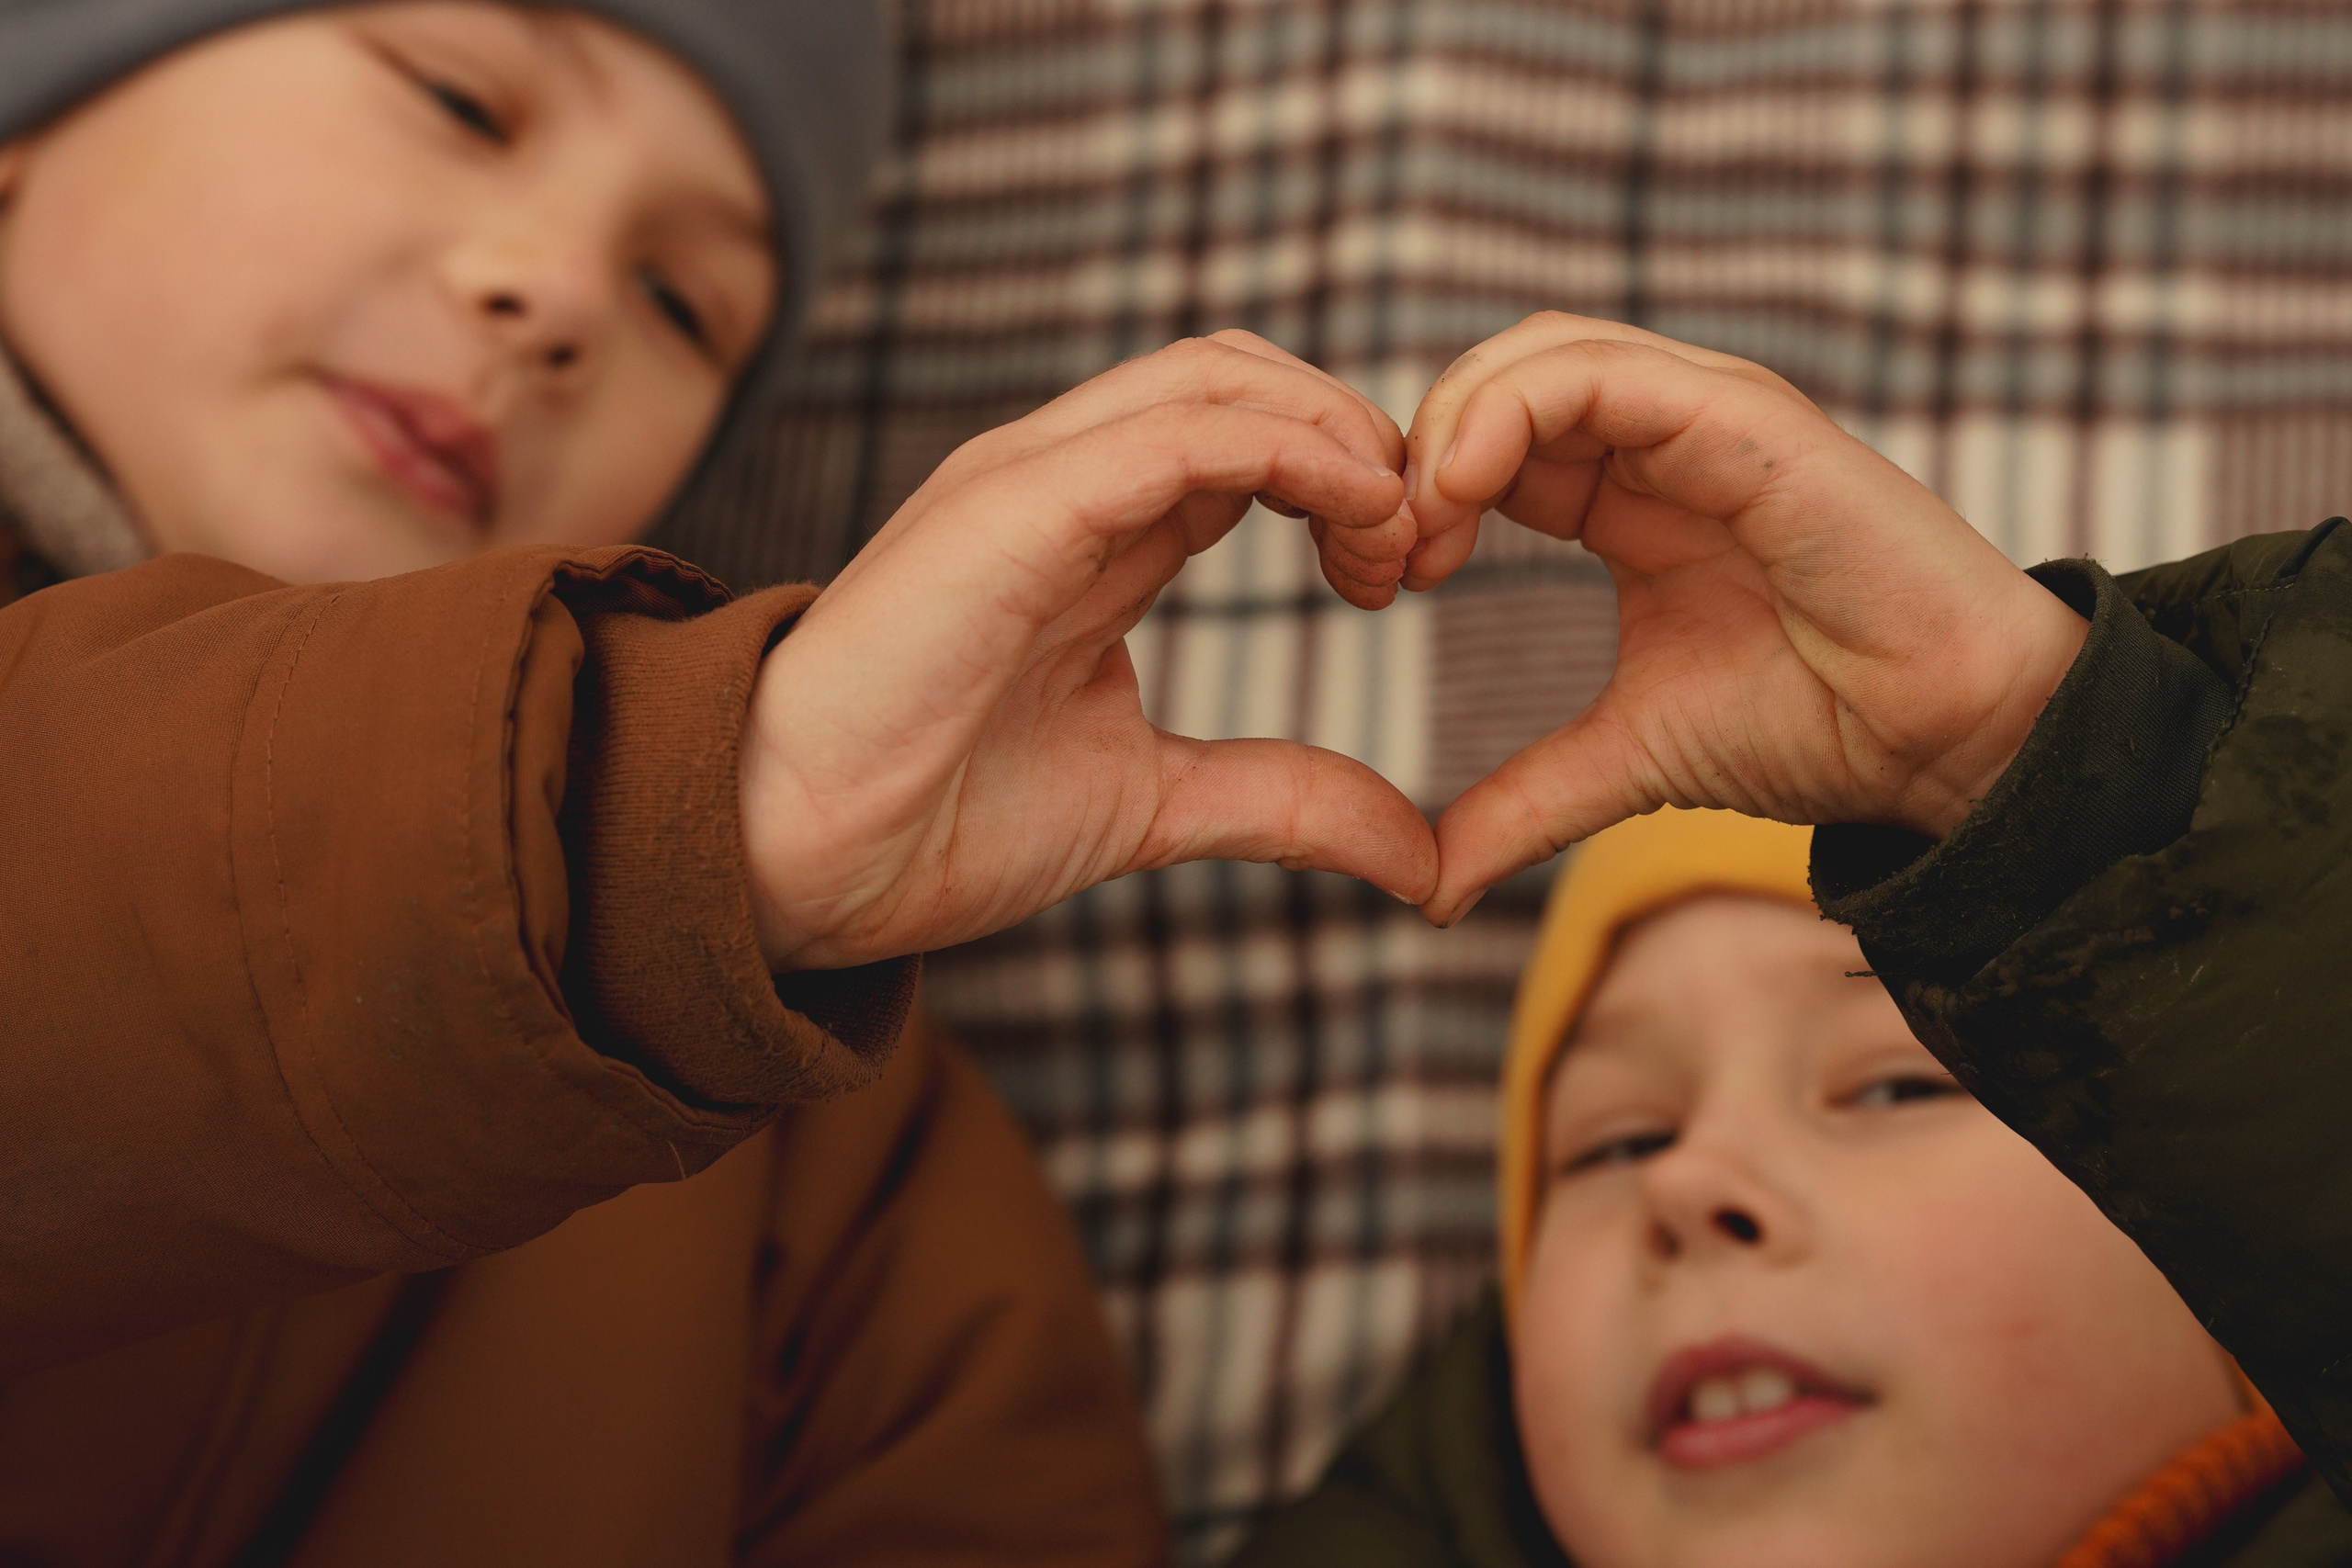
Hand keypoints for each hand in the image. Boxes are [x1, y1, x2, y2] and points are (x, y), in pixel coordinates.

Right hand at [740, 332, 1438, 970]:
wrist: (793, 862)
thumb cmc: (936, 824)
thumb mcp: (1155, 805)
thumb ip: (1283, 801)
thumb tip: (1419, 852)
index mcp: (1095, 534)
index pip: (1249, 439)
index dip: (1351, 484)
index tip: (1404, 580)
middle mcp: (1065, 483)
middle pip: (1246, 379)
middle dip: (1357, 442)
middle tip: (1416, 551)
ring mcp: (1033, 479)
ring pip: (1217, 376)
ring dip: (1336, 433)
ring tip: (1392, 531)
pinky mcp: (1013, 504)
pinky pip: (1176, 431)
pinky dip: (1288, 447)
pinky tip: (1351, 512)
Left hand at [1397, 313, 2089, 923]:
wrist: (1947, 743)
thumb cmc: (1815, 729)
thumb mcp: (1627, 761)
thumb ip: (1523, 804)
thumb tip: (1424, 888)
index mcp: (1626, 493)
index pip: (1486, 436)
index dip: (1411, 494)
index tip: (1374, 586)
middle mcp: (1665, 437)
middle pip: (1496, 376)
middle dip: (1412, 454)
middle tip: (1378, 559)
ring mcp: (1708, 416)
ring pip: (1540, 353)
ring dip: (1449, 429)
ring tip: (1416, 530)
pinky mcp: (1748, 420)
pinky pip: (1603, 373)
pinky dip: (1510, 412)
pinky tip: (1461, 492)